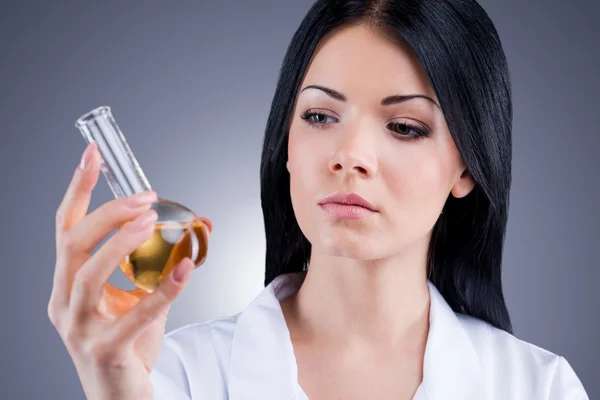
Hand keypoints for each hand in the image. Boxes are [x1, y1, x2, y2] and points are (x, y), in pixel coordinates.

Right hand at [47, 142, 210, 399]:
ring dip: (121, 241)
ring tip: (151, 220)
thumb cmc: (127, 344)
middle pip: (73, 244)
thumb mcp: (137, 296)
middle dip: (108, 213)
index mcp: (66, 284)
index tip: (92, 155)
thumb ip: (158, 263)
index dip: (77, 189)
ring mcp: (78, 329)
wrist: (122, 396)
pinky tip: (185, 269)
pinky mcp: (104, 350)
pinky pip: (133, 314)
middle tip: (145, 198)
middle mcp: (63, 303)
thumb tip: (196, 227)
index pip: (64, 228)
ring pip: (88, 274)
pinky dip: (162, 289)